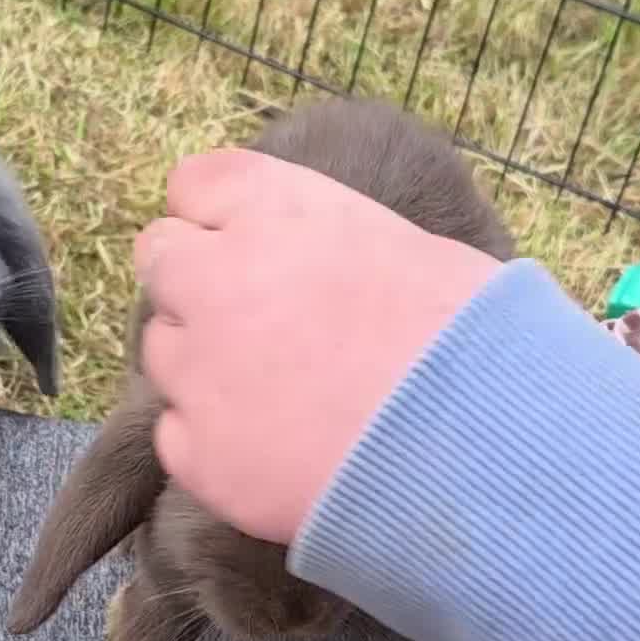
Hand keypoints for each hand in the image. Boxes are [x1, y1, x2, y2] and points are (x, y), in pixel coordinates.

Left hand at [135, 147, 498, 545]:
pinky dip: (213, 441)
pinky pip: (175, 433)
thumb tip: (317, 256)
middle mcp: (218, 278)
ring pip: (162, 350)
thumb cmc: (473, 345)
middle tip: (254, 320)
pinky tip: (275, 451)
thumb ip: (333, 239)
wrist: (479, 457)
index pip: (196, 183)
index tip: (244, 241)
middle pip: (159, 257)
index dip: (219, 215)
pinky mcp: (198, 454)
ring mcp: (199, 370)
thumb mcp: (415, 251)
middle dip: (197, 281)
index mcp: (276, 211)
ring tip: (280, 396)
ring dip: (203, 364)